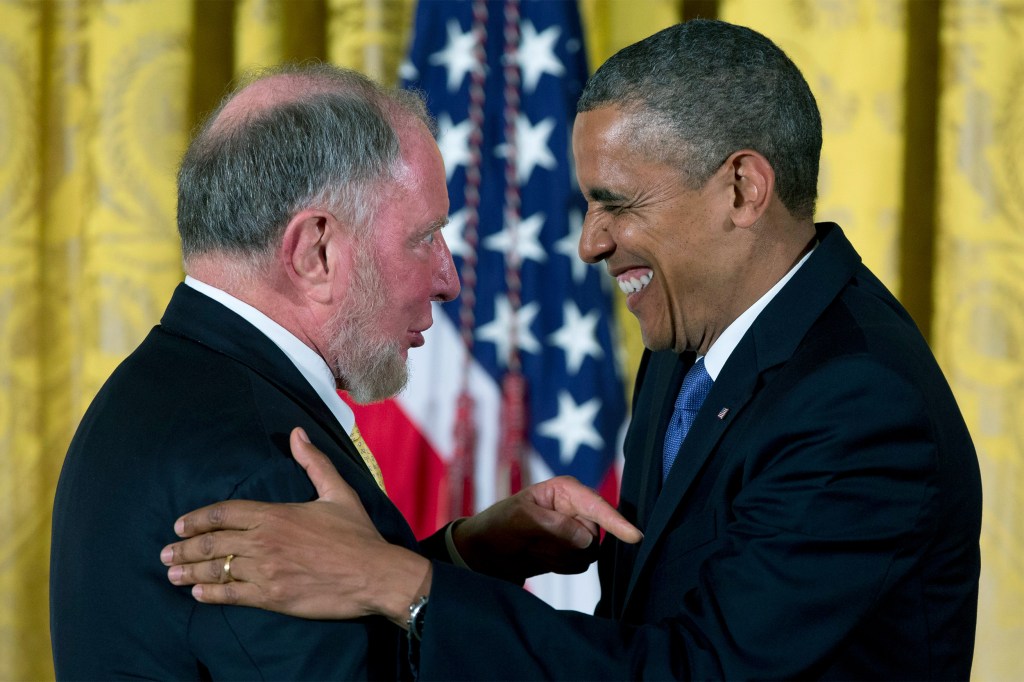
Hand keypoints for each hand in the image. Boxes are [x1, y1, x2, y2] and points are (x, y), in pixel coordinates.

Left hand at [161, 427, 427, 625]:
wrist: (375, 574)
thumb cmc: (357, 534)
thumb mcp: (338, 492)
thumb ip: (313, 462)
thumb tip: (297, 433)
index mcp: (276, 514)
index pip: (225, 513)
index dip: (199, 519)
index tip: (181, 524)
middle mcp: (264, 542)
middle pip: (213, 543)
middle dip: (185, 547)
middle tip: (166, 552)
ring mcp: (266, 571)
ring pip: (217, 570)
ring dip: (189, 571)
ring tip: (172, 573)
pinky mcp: (273, 597)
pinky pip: (232, 595)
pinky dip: (211, 594)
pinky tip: (198, 593)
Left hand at [453, 476, 642, 582]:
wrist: (487, 552)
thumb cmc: (500, 526)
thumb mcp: (519, 519)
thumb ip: (553, 525)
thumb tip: (585, 537)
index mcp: (566, 491)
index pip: (597, 506)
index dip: (616, 523)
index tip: (635, 537)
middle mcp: (577, 508)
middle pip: (594, 536)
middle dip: (565, 546)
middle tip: (535, 542)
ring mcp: (577, 531)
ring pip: (588, 554)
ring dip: (560, 557)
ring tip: (535, 548)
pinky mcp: (574, 551)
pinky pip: (581, 565)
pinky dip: (561, 566)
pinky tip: (541, 557)